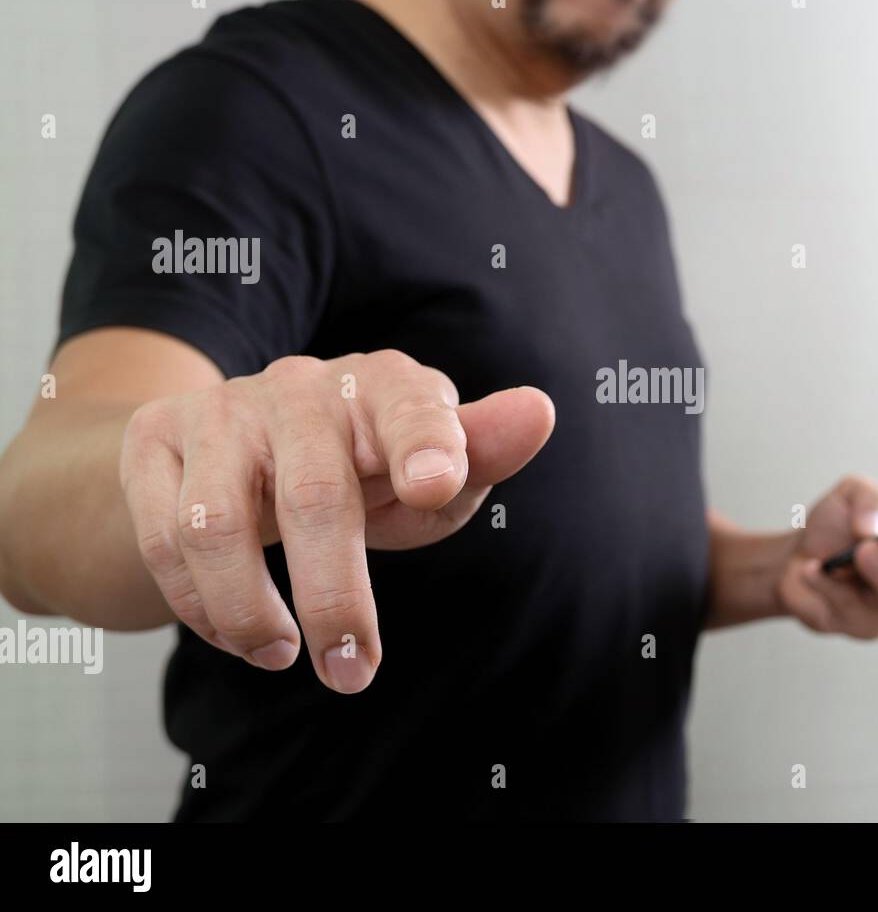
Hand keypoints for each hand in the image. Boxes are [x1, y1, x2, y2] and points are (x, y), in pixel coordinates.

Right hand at [119, 349, 553, 691]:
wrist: (236, 445)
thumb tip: (538, 411)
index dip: (426, 444)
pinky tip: (237, 631)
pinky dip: (200, 604)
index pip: (409, 406)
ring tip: (283, 655)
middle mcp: (302, 387)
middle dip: (335, 597)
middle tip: (353, 673)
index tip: (436, 486)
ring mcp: (224, 410)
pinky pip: (163, 538)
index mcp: (384, 388)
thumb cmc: (363, 468)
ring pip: (217, 524)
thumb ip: (480, 453)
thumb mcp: (425, 470)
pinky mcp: (156, 438)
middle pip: (314, 496)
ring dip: (250, 613)